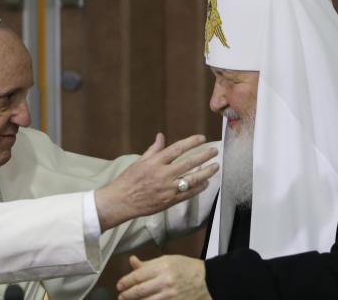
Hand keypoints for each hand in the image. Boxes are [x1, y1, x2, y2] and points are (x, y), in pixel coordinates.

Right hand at [95, 133, 218, 230]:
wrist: (121, 201)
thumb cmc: (128, 180)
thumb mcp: (139, 161)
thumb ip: (154, 149)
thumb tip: (161, 136)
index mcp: (155, 162)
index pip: (177, 148)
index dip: (192, 142)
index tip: (202, 138)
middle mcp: (162, 174)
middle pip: (189, 163)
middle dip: (204, 155)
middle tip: (214, 151)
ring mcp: (167, 189)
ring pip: (192, 179)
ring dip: (206, 172)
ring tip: (215, 167)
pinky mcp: (169, 201)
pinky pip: (188, 194)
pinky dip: (199, 188)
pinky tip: (206, 183)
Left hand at [117, 255, 211, 299]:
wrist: (207, 281)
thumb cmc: (185, 268)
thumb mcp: (167, 260)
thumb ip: (148, 264)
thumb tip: (132, 261)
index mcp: (163, 267)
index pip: (138, 276)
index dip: (125, 281)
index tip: (119, 285)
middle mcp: (165, 282)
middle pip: (139, 290)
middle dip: (127, 294)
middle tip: (120, 296)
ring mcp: (170, 295)